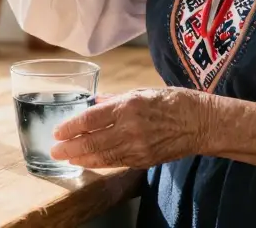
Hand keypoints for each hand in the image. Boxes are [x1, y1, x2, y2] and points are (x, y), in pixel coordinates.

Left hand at [49, 88, 207, 169]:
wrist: (201, 123)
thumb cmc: (173, 101)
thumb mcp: (143, 91)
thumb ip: (116, 99)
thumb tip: (95, 102)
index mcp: (129, 106)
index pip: (91, 118)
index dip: (71, 127)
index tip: (57, 131)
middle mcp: (130, 128)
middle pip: (92, 141)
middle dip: (70, 147)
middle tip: (54, 150)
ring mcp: (137, 147)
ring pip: (101, 156)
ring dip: (81, 158)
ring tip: (66, 158)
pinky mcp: (144, 160)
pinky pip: (115, 162)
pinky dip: (98, 163)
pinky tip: (87, 162)